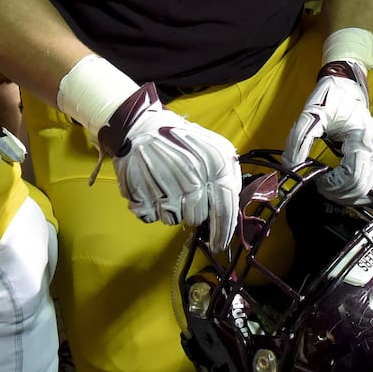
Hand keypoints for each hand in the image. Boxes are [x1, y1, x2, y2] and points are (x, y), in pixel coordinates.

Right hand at [99, 84, 240, 253]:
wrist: (141, 127)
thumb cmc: (183, 141)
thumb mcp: (215, 149)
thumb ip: (227, 178)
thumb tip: (232, 213)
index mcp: (215, 162)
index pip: (225, 207)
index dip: (223, 230)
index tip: (220, 244)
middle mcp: (192, 174)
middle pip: (198, 217)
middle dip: (195, 212)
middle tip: (186, 194)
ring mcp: (164, 184)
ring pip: (174, 219)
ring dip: (173, 210)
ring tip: (168, 186)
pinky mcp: (139, 192)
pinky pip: (151, 217)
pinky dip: (152, 208)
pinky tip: (152, 188)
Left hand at [283, 61, 372, 203]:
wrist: (347, 86)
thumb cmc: (331, 98)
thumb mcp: (311, 115)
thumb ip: (299, 141)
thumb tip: (291, 167)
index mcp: (362, 138)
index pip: (354, 177)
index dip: (334, 185)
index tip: (318, 178)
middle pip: (363, 188)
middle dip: (339, 193)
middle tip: (321, 184)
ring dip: (350, 194)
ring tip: (331, 185)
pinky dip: (360, 190)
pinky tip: (343, 184)